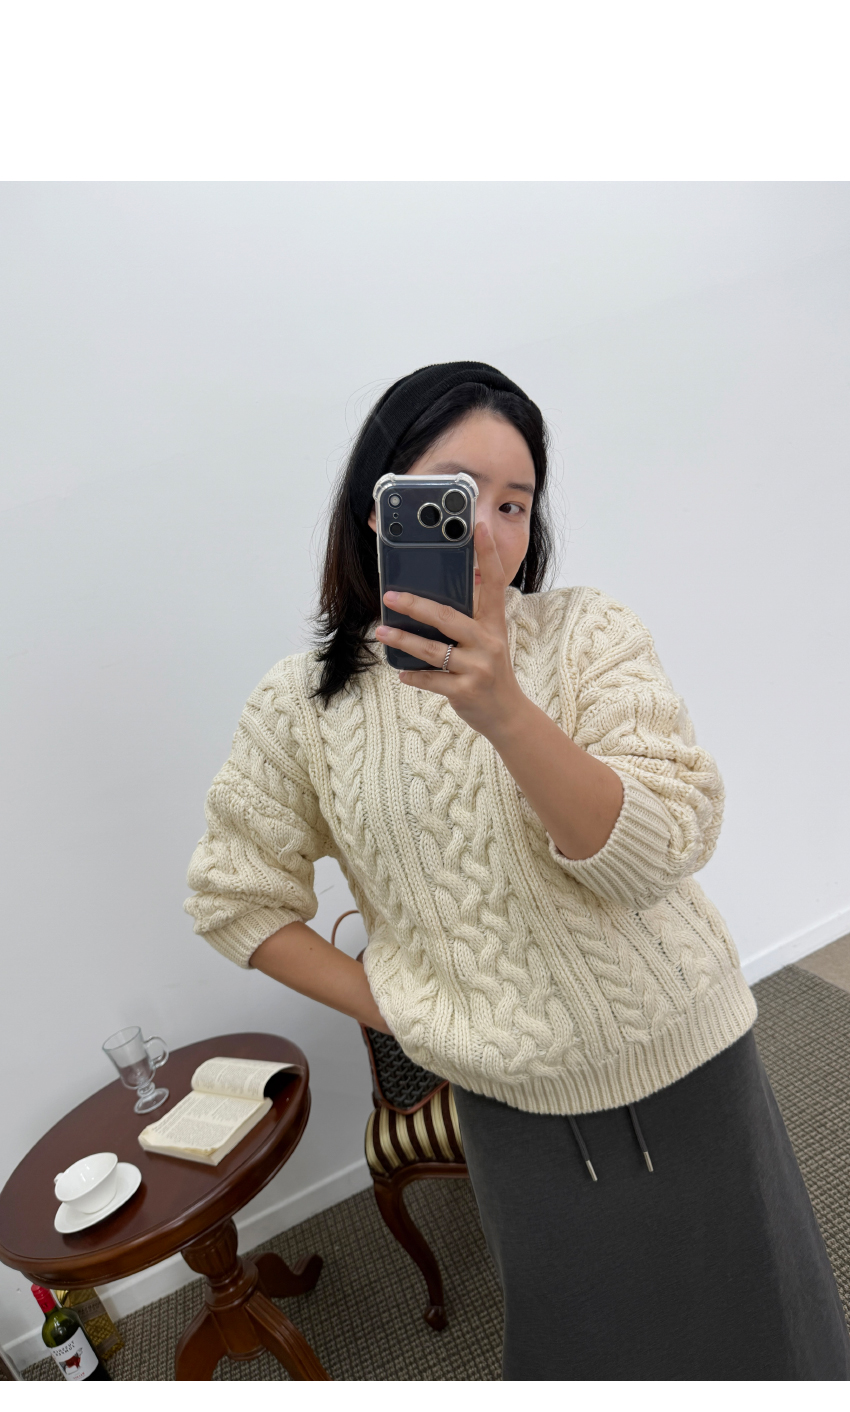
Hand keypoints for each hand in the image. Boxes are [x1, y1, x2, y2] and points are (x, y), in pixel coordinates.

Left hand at [375, 522, 524, 737]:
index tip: (479, 526)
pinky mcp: (465, 691)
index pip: (493, 582)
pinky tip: (402, 672)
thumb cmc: (490, 670)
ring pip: (432, 650)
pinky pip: (430, 679)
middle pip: (447, 618)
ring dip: (402, 640)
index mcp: (493, 624)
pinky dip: (413, 676)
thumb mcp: (487, 640)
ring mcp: (477, 667)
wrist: (507, 714)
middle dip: (415, 605)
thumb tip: (431, 597)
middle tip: (390, 595)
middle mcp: (488, 642)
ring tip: (382, 631)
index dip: (488, 554)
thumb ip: (468, 619)